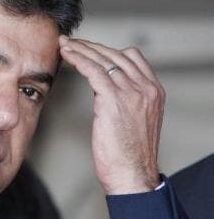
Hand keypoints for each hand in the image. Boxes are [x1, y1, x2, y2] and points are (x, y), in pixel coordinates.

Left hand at [59, 36, 164, 194]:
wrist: (132, 175)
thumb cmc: (128, 155)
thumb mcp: (134, 121)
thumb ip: (125, 100)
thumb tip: (102, 88)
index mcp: (154, 91)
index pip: (132, 57)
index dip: (107, 50)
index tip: (88, 48)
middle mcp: (146, 87)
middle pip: (116, 54)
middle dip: (91, 46)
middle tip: (71, 43)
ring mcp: (132, 92)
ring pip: (103, 60)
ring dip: (81, 49)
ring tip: (64, 45)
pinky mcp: (114, 100)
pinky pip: (94, 71)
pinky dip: (79, 59)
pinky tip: (67, 55)